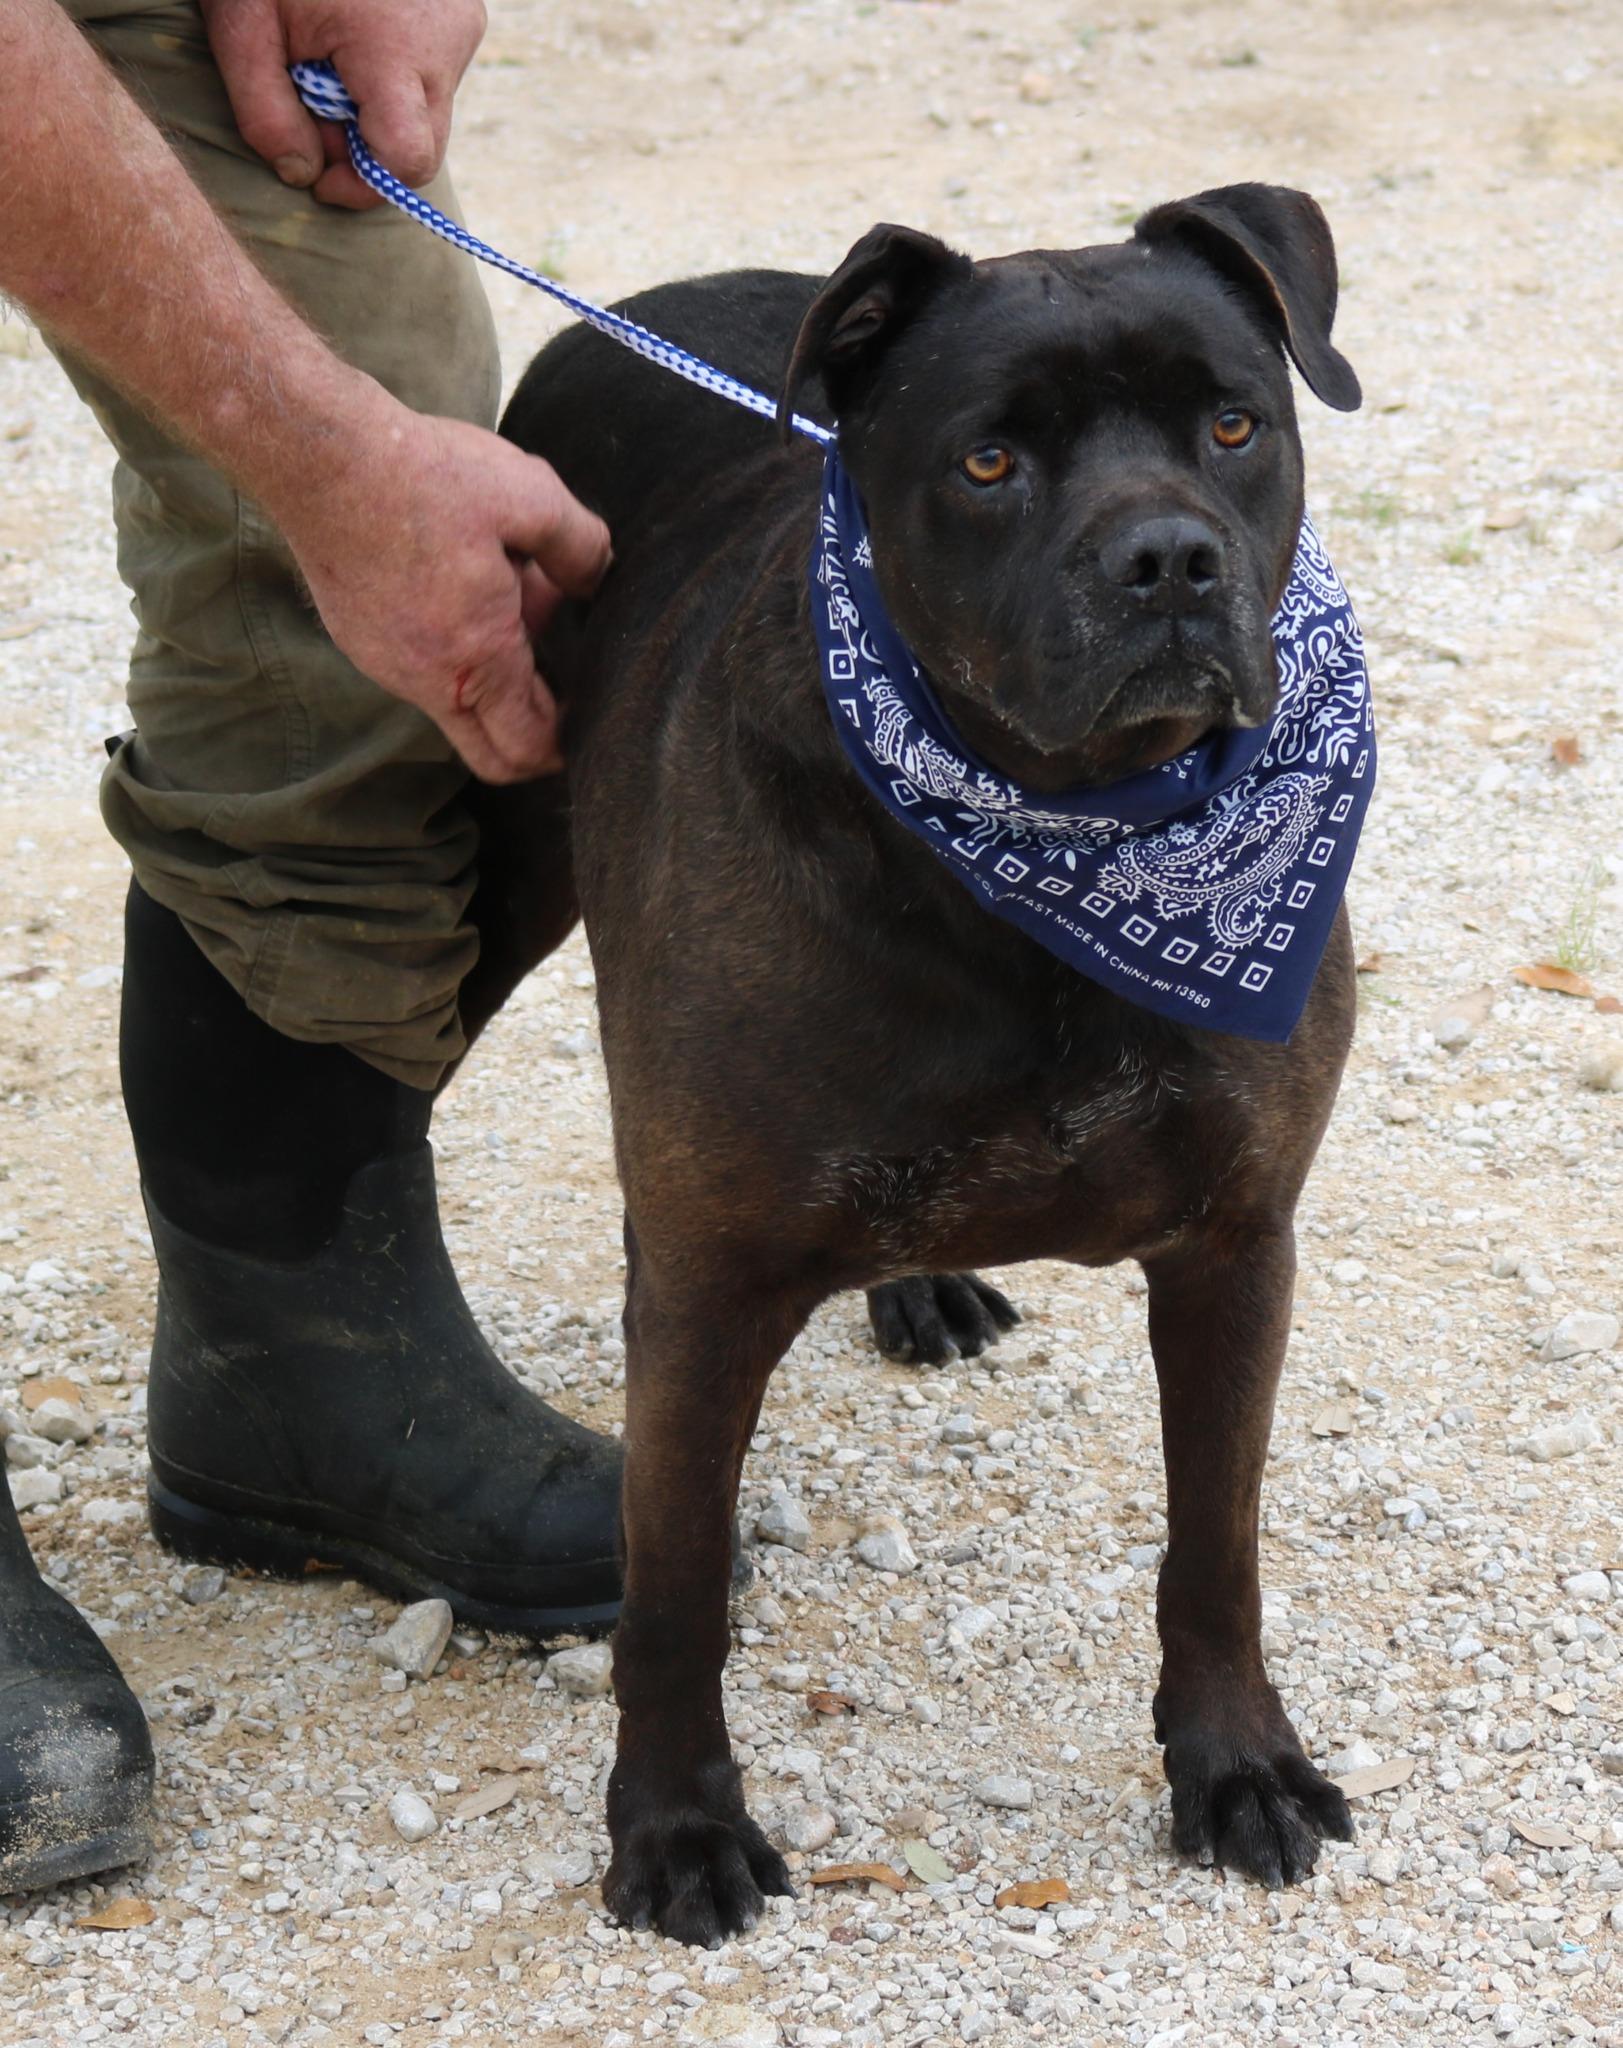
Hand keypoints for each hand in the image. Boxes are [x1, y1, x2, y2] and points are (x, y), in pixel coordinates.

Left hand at [200, 0, 487, 207]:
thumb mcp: (241, 27)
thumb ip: (264, 113)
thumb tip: (300, 175)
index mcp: (397, 46)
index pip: (407, 160)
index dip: (362, 185)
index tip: (320, 175)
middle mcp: (447, 40)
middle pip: (421, 147)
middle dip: (364, 149)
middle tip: (311, 106)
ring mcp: (463, 24)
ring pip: (427, 116)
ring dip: (375, 113)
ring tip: (330, 62)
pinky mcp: (463, 15)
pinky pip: (432, 79)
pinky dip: (389, 82)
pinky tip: (355, 45)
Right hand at [275, 402, 610, 781]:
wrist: (319, 455)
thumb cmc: (426, 477)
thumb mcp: (532, 497)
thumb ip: (582, 548)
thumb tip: (597, 581)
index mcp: (478, 660)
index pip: (527, 749)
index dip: (565, 743)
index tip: (588, 712)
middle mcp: (425, 680)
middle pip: (492, 754)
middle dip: (534, 732)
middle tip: (561, 679)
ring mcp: (385, 664)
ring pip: (457, 704)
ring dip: (496, 670)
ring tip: (516, 588)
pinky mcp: (359, 639)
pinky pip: (422, 669)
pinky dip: (456, 647)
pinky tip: (467, 579)